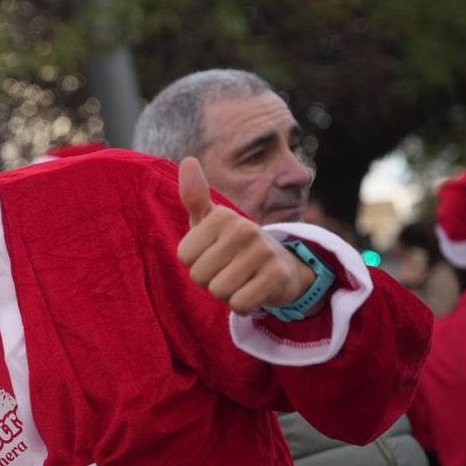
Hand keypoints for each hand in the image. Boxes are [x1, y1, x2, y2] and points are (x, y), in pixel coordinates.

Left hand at [176, 157, 315, 314]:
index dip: (195, 262)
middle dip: (210, 280)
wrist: (281, 266)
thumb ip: (195, 196)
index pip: (184, 257)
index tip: (213, 254)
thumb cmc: (233, 244)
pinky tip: (254, 291)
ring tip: (241, 279)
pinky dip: (243, 305)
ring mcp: (262, 252)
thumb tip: (188, 160)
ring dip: (226, 293)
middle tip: (228, 269)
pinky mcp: (276, 276)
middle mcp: (244, 229)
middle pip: (199, 276)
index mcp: (222, 217)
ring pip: (219, 291)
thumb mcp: (211, 222)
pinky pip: (240, 304)